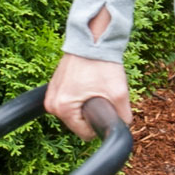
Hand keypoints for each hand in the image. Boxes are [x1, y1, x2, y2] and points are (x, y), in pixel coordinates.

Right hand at [47, 9, 132, 141]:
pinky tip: (87, 84)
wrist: (92, 40)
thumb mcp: (119, 93)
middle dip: (91, 114)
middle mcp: (52, 105)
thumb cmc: (102, 63)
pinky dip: (79, 98)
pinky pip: (68, 103)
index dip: (100, 123)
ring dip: (85, 106)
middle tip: (99, 94)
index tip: (104, 105)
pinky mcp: (53, 88)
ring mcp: (50, 96)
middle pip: (78, 125)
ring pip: (74, 114)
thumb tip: (122, 129)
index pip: (85, 134)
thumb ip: (123, 117)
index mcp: (64, 108)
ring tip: (93, 87)